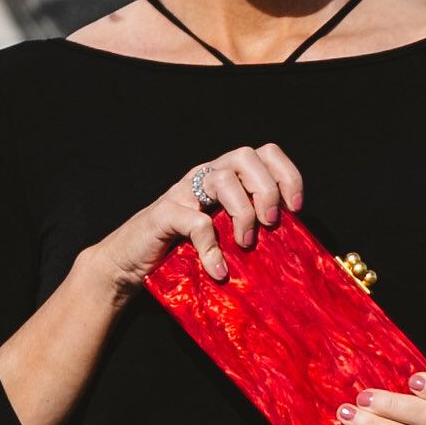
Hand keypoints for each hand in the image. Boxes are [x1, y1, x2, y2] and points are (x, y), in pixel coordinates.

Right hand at [93, 141, 303, 292]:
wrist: (130, 265)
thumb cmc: (183, 252)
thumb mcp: (225, 238)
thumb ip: (251, 231)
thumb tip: (294, 245)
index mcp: (226, 177)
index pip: (264, 154)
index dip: (286, 175)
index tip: (296, 208)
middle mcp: (206, 176)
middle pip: (245, 156)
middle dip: (266, 189)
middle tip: (270, 224)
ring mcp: (183, 192)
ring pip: (222, 179)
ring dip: (243, 213)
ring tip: (245, 245)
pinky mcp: (164, 214)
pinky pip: (195, 220)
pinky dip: (212, 247)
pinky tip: (218, 270)